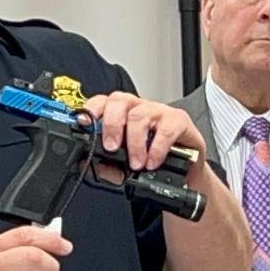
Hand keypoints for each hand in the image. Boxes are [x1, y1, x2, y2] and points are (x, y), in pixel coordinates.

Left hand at [81, 92, 208, 178]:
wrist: (186, 170)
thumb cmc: (153, 160)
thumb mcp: (126, 166)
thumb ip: (107, 164)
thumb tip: (86, 164)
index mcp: (122, 114)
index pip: (102, 101)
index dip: (91, 109)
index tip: (83, 124)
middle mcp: (138, 107)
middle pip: (119, 100)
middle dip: (112, 124)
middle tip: (111, 147)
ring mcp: (159, 111)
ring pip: (140, 115)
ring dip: (134, 142)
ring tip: (136, 164)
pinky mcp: (179, 120)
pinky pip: (166, 129)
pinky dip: (157, 148)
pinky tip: (153, 162)